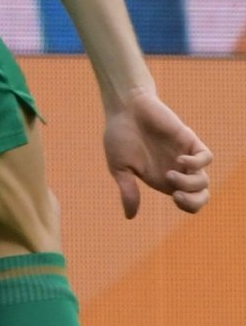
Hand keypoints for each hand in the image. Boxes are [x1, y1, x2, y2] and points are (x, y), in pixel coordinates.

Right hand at [103, 92, 212, 217]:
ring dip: (190, 182)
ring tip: (171, 173)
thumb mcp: (119, 168)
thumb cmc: (119, 135)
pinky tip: (181, 159)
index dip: (189, 205)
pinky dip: (198, 162)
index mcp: (162, 180)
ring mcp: (184, 156)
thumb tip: (130, 217)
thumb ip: (128, 191)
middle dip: (196, 201)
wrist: (125, 108)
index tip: (174, 198)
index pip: (189, 201)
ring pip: (204, 180)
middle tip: (178, 195)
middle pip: (202, 194)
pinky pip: (207, 157)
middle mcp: (177, 170)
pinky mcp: (188, 140)